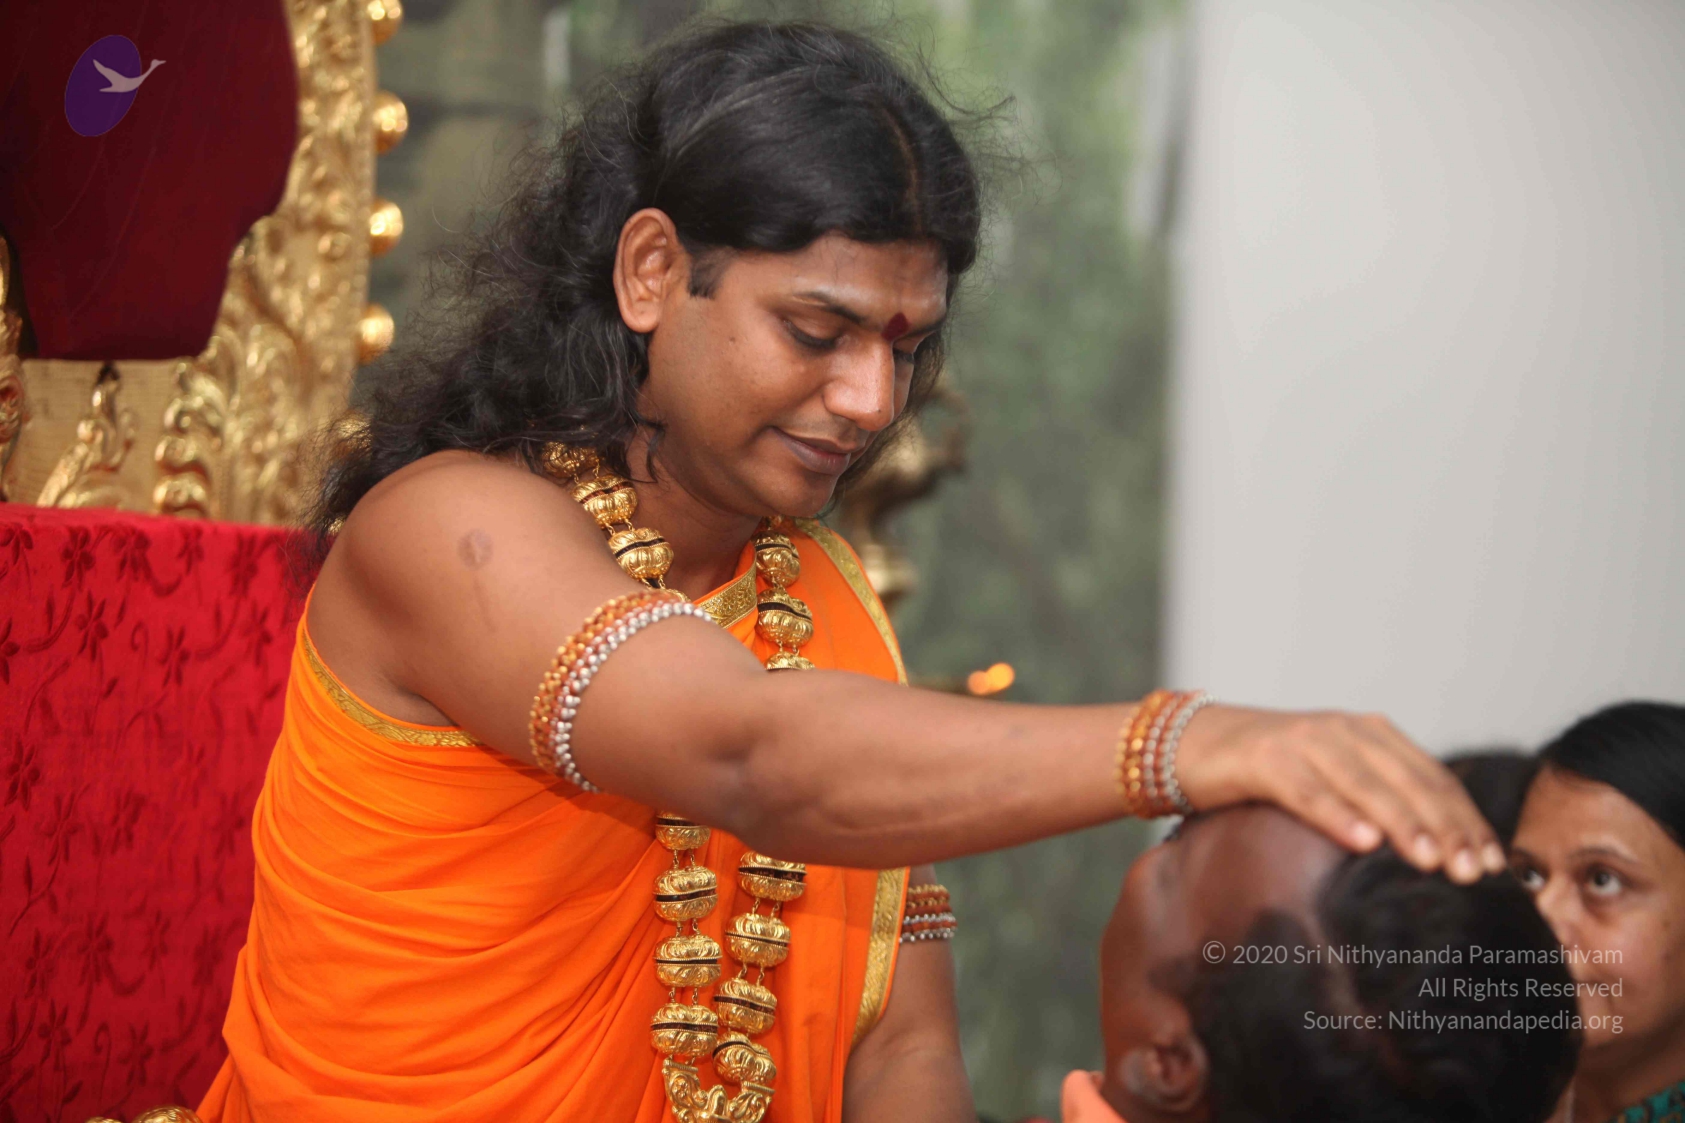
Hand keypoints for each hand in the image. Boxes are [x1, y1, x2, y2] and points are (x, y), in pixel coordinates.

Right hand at [1173, 705, 1506, 882]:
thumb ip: (1378, 799)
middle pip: (1410, 781)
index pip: (1434, 778)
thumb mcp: (1334, 779)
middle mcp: (1345, 730)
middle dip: (1447, 828)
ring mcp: (1304, 740)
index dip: (1466, 819)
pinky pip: (1307, 790)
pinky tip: (1361, 842)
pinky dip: (1337, 815)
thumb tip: (1438, 857)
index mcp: (1372, 735)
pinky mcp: (1264, 758)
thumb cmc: (1269, 773)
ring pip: (1367, 785)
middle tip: (1473, 873)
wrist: (1193, 744)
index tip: (1493, 863)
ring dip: (1403, 824)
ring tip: (1432, 862)